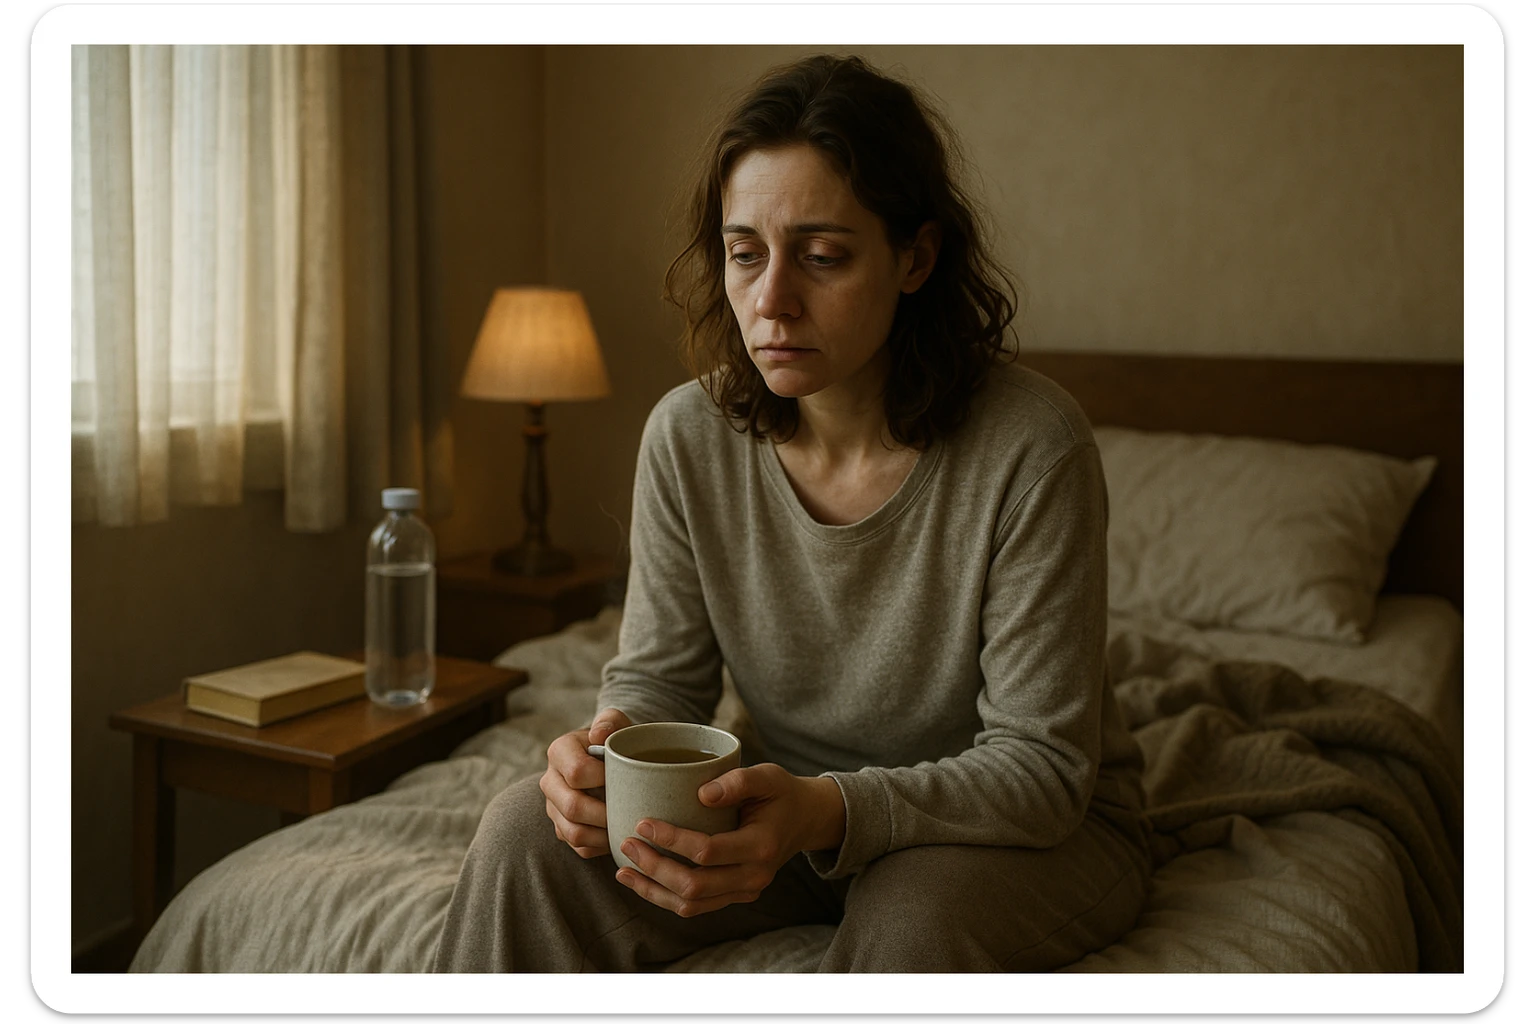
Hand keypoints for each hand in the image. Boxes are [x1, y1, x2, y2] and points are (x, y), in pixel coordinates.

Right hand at [540, 707, 631, 858]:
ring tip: (626, 826)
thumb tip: (599, 734)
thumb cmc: (615, 740)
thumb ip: (609, 721)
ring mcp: (553, 807)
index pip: (577, 772)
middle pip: (572, 806)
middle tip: (631, 812)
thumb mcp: (615, 722)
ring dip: (603, 835)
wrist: (610, 759)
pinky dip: (600, 847)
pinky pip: (578, 847)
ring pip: (573, 832)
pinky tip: (618, 835)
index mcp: (559, 751)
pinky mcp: (561, 827)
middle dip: (605, 814)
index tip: (627, 779)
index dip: (604, 779)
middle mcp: (550, 781)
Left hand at [614, 763, 845, 917]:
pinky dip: (665, 897)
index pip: (708, 852)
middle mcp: (754, 876)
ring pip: (691, 904)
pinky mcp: (734, 896)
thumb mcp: (768, 776)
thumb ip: (738, 780)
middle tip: (626, 843)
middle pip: (695, 885)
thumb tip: (702, 793)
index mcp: (762, 846)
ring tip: (623, 870)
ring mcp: (745, 891)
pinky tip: (642, 881)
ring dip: (653, 889)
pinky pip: (696, 906)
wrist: (804, 820)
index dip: (672, 840)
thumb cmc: (781, 793)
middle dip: (655, 868)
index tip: (643, 823)